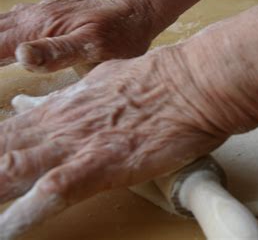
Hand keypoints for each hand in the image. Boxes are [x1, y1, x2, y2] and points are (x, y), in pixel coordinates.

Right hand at [0, 0, 163, 72]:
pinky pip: (13, 21)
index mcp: (40, 27)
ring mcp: (40, 14)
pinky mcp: (49, 15)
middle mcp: (34, 17)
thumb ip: (58, 52)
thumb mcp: (94, 46)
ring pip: (1, 26)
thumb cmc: (121, 31)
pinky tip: (3, 38)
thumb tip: (20, 56)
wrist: (137, 8)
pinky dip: (1, 33)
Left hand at [0, 46, 228, 238]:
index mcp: (62, 107)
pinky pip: (51, 194)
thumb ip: (80, 97)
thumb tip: (66, 104)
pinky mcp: (101, 166)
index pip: (5, 133)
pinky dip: (22, 217)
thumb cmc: (160, 80)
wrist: (192, 83)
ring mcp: (77, 146)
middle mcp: (59, 127)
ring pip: (9, 171)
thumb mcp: (108, 79)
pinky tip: (5, 231)